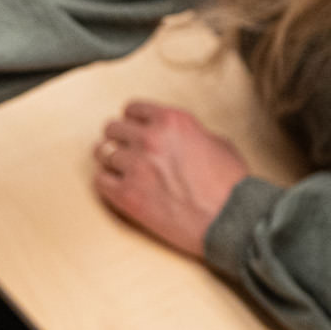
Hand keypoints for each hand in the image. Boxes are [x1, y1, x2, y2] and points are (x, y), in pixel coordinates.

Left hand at [92, 101, 252, 258]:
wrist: (231, 220)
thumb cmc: (230, 186)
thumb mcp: (217, 143)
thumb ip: (189, 133)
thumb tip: (177, 137)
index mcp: (172, 121)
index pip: (132, 109)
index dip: (132, 120)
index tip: (132, 128)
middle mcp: (150, 138)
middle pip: (112, 128)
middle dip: (118, 138)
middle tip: (124, 149)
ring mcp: (136, 166)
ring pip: (102, 153)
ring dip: (111, 161)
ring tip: (119, 168)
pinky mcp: (126, 195)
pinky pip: (99, 181)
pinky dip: (106, 182)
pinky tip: (117, 186)